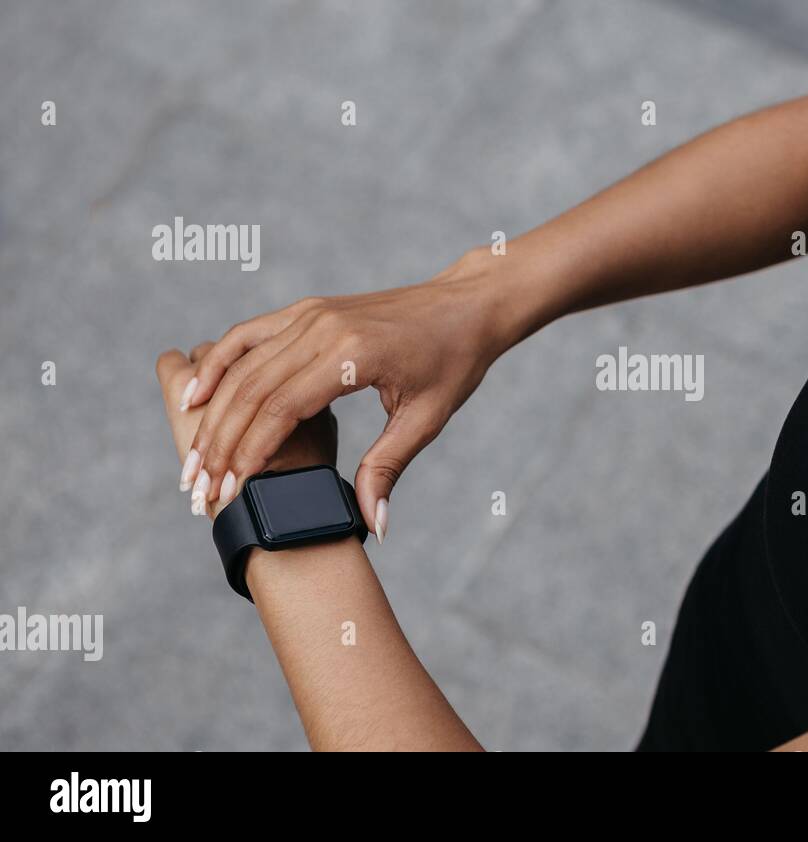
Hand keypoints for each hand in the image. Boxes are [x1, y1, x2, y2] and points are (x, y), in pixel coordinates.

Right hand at [176, 250, 522, 538]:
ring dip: (212, 413)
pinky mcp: (307, 310)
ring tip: (192, 459)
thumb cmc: (453, 363)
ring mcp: (311, 314)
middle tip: (197, 490)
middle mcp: (323, 328)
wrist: (467, 306)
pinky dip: (219, 365)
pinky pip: (249, 335)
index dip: (251, 453)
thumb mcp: (427, 418)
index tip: (230, 494)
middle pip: (252, 390)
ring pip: (243, 365)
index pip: (282, 409)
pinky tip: (194, 397)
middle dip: (221, 443)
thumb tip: (373, 525)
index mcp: (352, 355)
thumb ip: (388, 468)